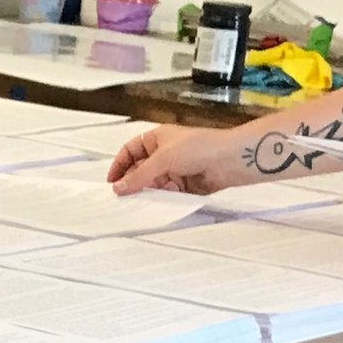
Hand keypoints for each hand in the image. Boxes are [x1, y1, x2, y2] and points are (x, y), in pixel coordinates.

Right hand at [109, 123, 265, 195]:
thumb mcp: (162, 159)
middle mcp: (166, 152)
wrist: (230, 160)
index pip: (130, 151)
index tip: (112, 182)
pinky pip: (168, 193)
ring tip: (141, 201)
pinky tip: (159, 203)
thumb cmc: (200, 148)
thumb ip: (139, 176)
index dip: (120, 165)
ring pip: (154, 183)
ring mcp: (176, 168)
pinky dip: (163, 198)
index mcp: (157, 138)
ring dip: (148, 192)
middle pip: (141, 169)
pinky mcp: (186, 184)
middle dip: (133, 182)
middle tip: (123, 196)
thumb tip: (119, 187)